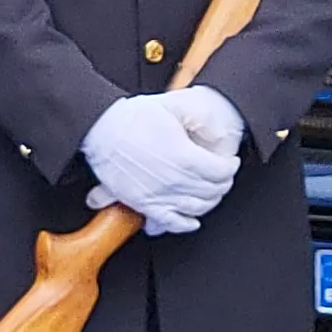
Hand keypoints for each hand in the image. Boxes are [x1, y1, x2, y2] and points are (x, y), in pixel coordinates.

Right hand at [79, 93, 239, 233]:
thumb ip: (198, 117)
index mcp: (185, 157)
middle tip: (223, 176)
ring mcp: (160, 194)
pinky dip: (186, 224)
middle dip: (223, 183)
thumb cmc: (131, 118)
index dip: (230, 167)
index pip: (222, 171)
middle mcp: (175, 180)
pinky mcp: (144, 204)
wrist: (100, 130)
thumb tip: (218, 130)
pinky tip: (192, 220)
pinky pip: (172, 222)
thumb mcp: (172, 107)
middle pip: (213, 190)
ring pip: (198, 207)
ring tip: (211, 192)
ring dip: (209, 201)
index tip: (230, 163)